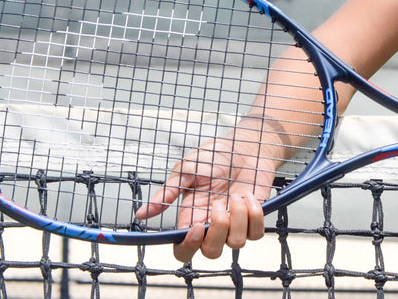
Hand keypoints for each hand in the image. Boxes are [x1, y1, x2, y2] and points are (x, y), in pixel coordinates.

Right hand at [135, 131, 276, 262]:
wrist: (243, 146)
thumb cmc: (214, 157)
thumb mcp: (185, 170)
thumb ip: (166, 193)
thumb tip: (141, 214)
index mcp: (192, 217)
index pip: (184, 249)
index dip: (188, 246)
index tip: (196, 227)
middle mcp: (212, 225)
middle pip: (211, 252)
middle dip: (216, 232)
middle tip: (217, 204)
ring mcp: (234, 224)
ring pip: (236, 244)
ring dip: (237, 218)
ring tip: (236, 195)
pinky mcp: (254, 219)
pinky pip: (256, 233)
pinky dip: (254, 215)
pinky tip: (249, 196)